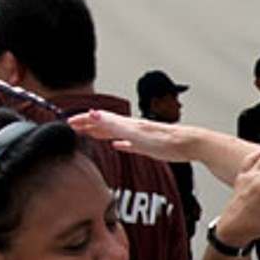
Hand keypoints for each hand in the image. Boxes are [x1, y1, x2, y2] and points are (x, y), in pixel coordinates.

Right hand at [67, 109, 194, 161]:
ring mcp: (140, 136)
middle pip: (105, 124)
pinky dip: (120, 143)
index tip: (69, 122)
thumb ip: (114, 125)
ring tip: (90, 133)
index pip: (99, 119)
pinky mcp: (149, 146)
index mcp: (126, 124)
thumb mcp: (135, 133)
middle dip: (88, 124)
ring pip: (115, 132)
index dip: (83, 120)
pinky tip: (119, 146)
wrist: (190, 144)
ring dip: (101, 132)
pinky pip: (129, 143)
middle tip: (74, 127)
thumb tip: (93, 113)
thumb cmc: (166, 141)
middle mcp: (131, 127)